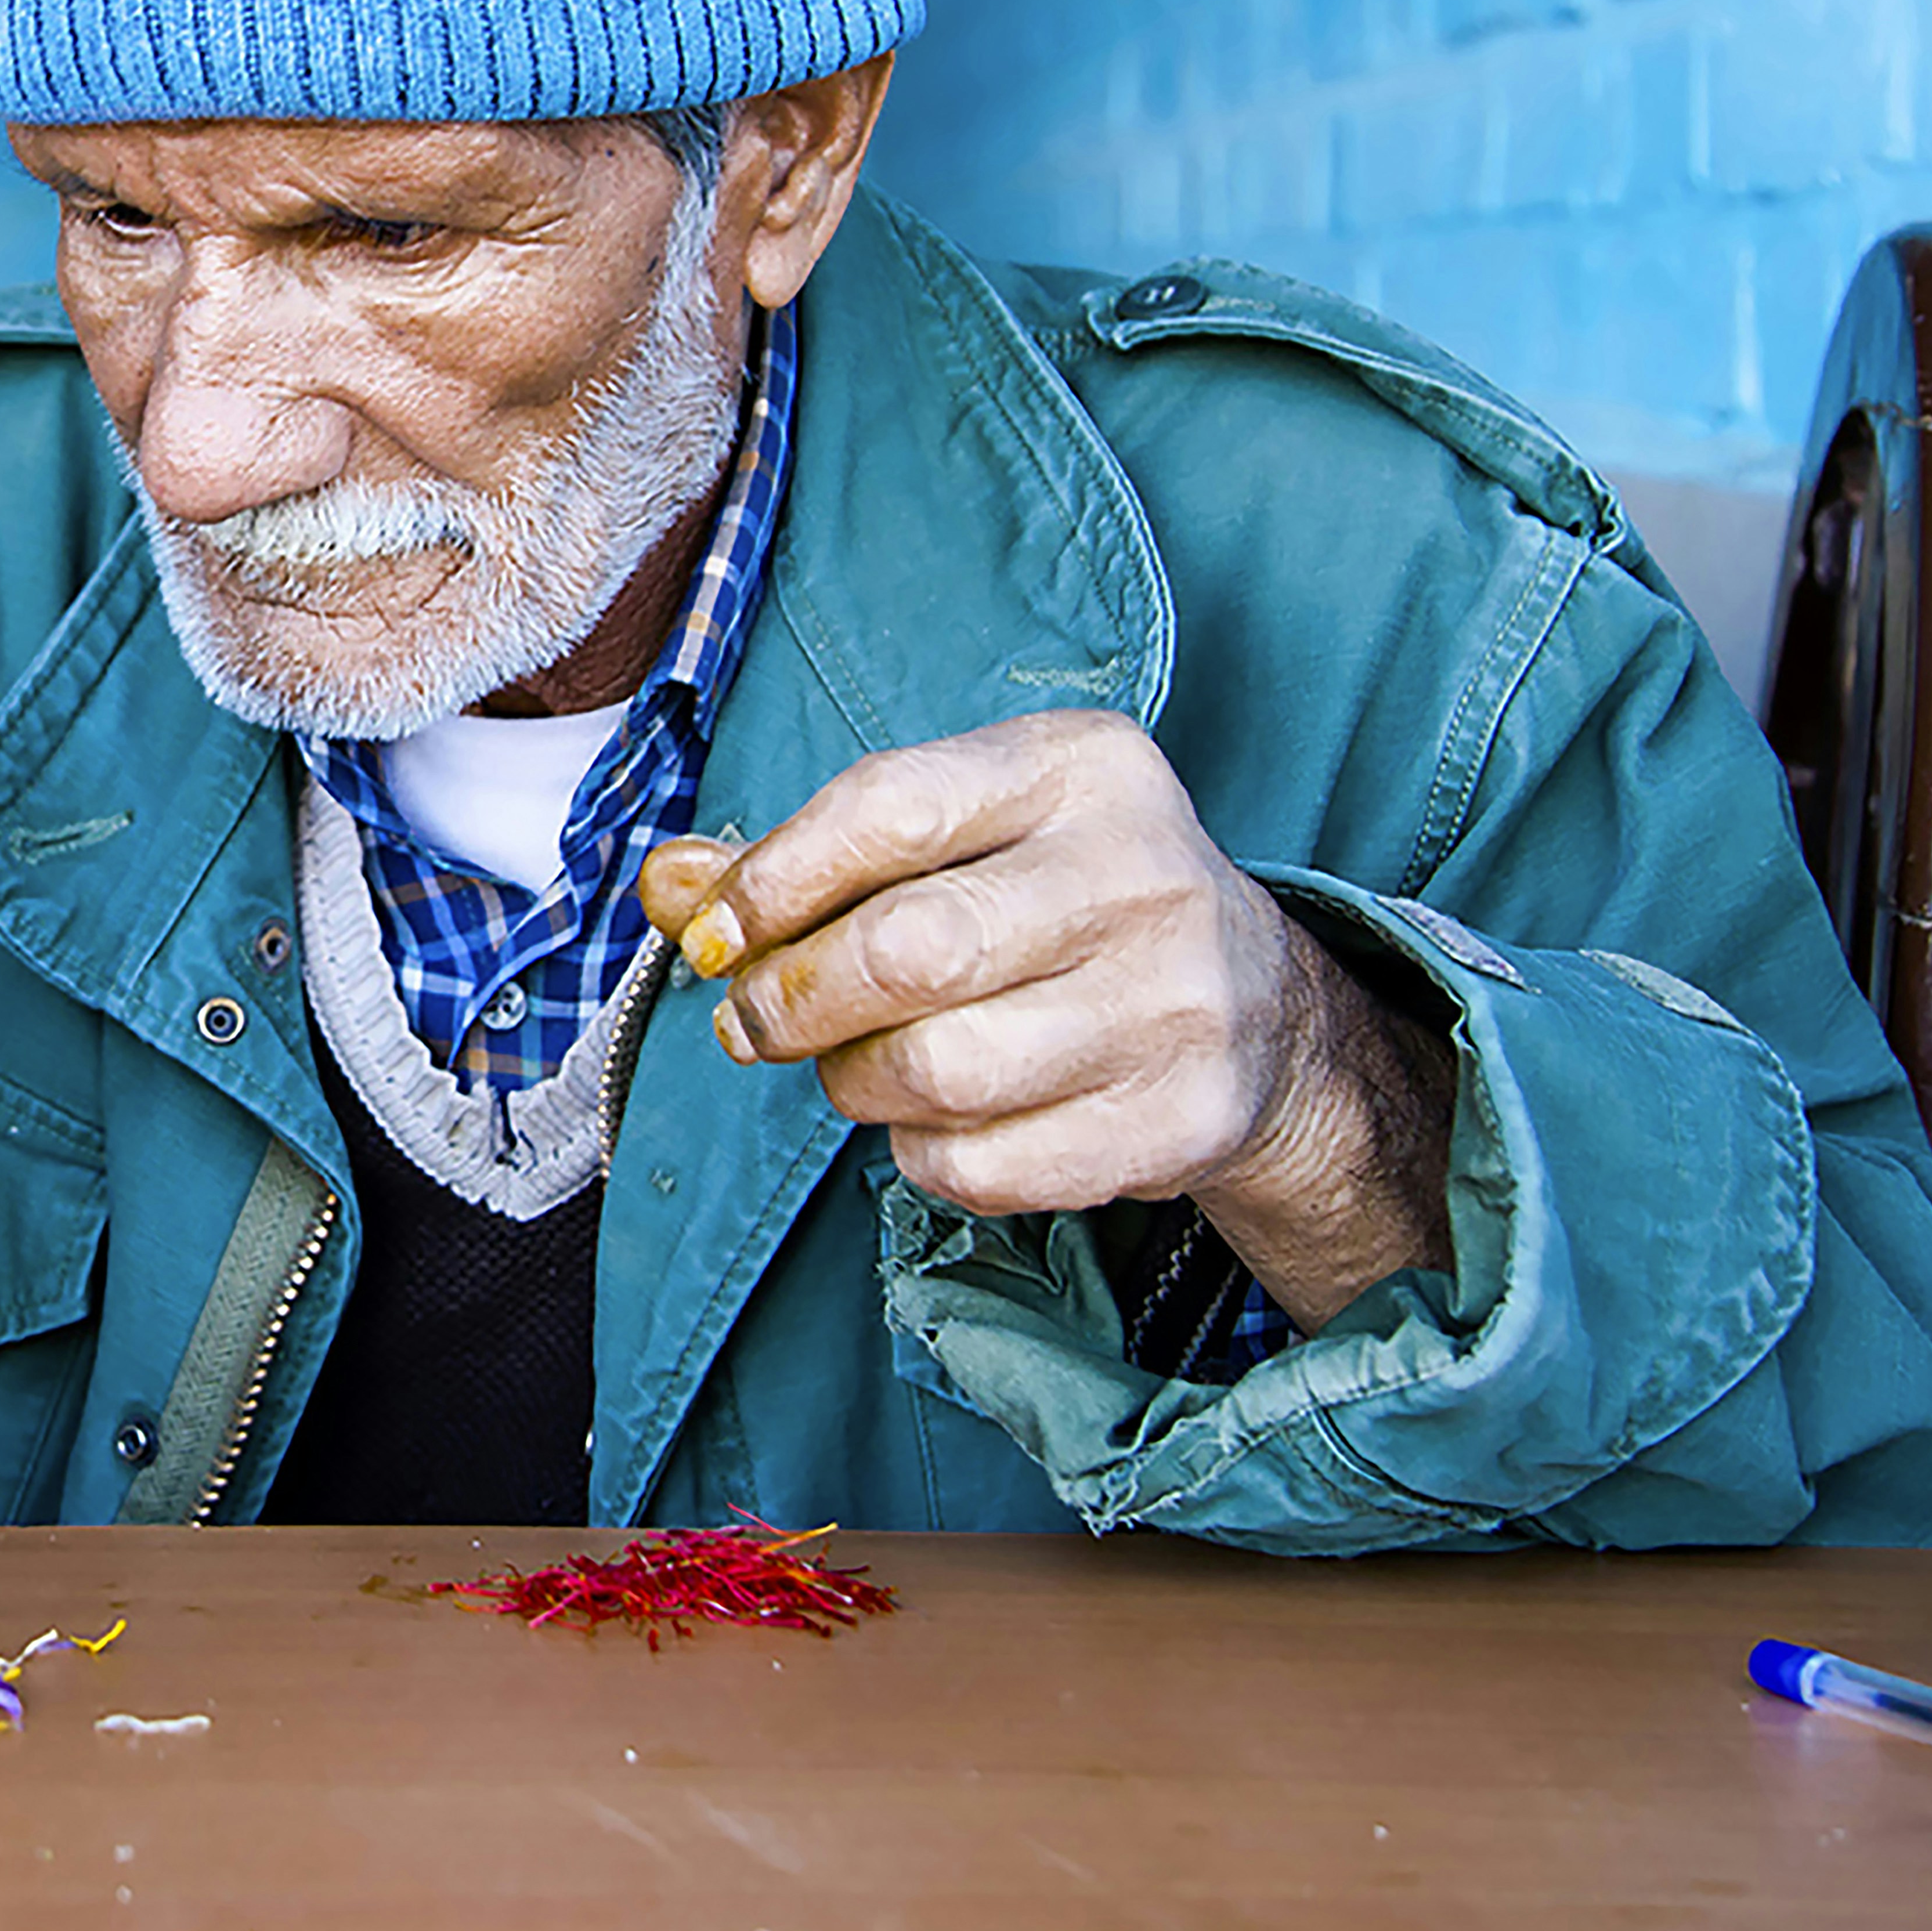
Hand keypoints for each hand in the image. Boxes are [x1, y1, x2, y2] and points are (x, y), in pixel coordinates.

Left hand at [638, 709, 1450, 1325]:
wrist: (1262, 1009)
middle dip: (791, 998)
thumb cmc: (1062, 903)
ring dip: (851, 1082)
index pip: (890, 809)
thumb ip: (808, 858)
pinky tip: (933, 1120)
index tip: (714, 932)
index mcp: (1080, 767)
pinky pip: (984, 1163)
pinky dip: (922, 1154)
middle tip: (751, 1019)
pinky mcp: (1178, 1120)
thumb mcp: (960, 837)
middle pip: (907, 951)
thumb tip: (669, 886)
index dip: (772, 879)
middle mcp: (1141, 872)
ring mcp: (1174, 1002)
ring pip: (938, 1070)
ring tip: (851, 1065)